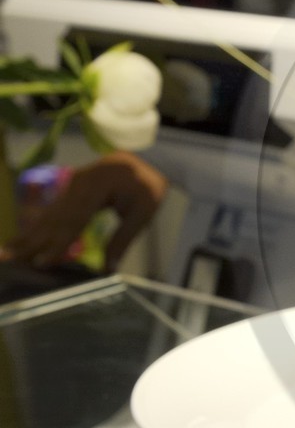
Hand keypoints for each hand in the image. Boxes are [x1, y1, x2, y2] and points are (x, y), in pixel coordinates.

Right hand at [1, 153, 166, 272]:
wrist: (146, 157)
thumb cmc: (148, 185)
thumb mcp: (143, 212)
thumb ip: (122, 240)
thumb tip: (108, 270)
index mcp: (97, 188)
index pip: (74, 221)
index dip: (56, 244)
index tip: (40, 263)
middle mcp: (79, 184)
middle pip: (53, 219)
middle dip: (29, 241)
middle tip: (5, 258)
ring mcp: (72, 183)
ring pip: (48, 214)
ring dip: (27, 235)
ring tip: (7, 250)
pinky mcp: (70, 187)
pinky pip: (52, 209)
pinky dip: (36, 226)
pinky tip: (23, 237)